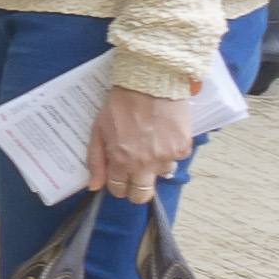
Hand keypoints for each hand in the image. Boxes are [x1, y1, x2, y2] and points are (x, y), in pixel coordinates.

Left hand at [88, 80, 201, 203]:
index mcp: (121, 160)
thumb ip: (96, 160)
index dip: (118, 186)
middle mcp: (144, 163)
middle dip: (136, 190)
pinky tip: (164, 136)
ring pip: (161, 175)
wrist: (150, 84)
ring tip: (150, 145)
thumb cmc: (120, 104)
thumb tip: (95, 186)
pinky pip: (177, 159)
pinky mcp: (183, 147)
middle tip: (136, 177)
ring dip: (155, 166)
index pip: (119, 189)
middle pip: (142, 194)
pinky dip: (171, 151)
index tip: (119, 181)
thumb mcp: (98, 130)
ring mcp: (166, 156)